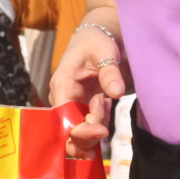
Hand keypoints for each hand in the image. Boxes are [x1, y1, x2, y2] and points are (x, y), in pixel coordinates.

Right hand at [52, 25, 129, 158]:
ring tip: (105, 100)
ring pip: (79, 135)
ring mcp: (71, 106)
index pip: (64, 118)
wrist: (97, 41)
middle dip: (88, 137)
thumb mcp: (105, 52)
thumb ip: (110, 72)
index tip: (103, 130)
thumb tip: (117, 92)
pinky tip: (105, 103)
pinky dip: (100, 124)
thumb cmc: (97, 43)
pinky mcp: (81, 110)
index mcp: (62, 84)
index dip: (81, 131)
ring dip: (97, 127)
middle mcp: (62, 99)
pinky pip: (89, 129)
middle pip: (68, 134)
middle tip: (106, 126)